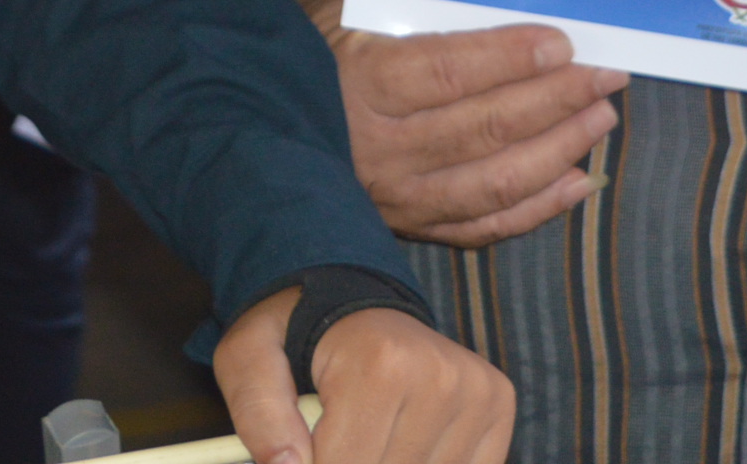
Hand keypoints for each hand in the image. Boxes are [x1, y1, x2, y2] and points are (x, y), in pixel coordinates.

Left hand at [214, 288, 512, 463]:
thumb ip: (258, 413)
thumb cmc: (295, 335)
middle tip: (334, 437)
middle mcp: (441, 377)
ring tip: (364, 433)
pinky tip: (398, 441)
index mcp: (382, 364)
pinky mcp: (497, 408)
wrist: (350, 300)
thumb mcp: (249, 358)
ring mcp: (477, 394)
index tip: (301, 454)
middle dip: (349, 463)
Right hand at [310, 0, 623, 246]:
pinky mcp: (408, 228)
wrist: (257, 117)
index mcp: (362, 83)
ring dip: (559, 150)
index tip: (563, 45)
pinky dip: (536, 209)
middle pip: (484, 127)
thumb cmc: (320, 47)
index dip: (511, 59)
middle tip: (606, 76)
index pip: (449, 72)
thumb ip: (416, 7)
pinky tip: (577, 181)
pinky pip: (483, 227)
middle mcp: (380, 148)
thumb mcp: (352, 11)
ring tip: (600, 118)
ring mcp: (396, 197)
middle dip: (556, 100)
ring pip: (493, 182)